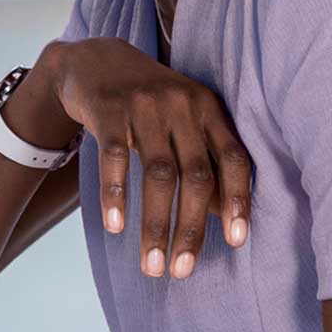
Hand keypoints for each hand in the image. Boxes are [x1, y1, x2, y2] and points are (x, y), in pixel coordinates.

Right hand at [41, 37, 253, 278]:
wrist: (93, 60)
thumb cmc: (145, 103)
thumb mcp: (182, 121)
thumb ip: (203, 160)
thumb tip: (224, 215)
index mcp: (208, 109)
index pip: (234, 158)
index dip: (238, 200)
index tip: (236, 242)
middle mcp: (182, 105)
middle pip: (195, 175)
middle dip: (191, 228)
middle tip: (181, 271)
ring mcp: (144, 106)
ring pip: (158, 174)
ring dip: (156, 224)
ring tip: (151, 265)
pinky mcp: (108, 109)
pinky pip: (113, 159)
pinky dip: (116, 195)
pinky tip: (115, 227)